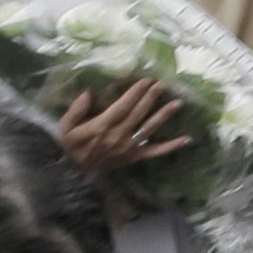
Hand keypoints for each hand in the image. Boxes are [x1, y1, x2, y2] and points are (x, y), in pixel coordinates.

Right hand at [52, 75, 188, 178]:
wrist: (75, 171)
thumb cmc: (71, 146)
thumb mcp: (66, 127)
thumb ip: (76, 109)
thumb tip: (88, 92)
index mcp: (102, 126)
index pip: (122, 106)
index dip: (135, 93)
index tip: (145, 80)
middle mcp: (118, 136)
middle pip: (138, 113)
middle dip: (151, 97)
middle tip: (162, 84)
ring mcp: (128, 147)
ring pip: (149, 129)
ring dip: (164, 115)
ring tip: (177, 103)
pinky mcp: (134, 157)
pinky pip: (155, 152)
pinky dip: (171, 146)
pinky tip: (186, 139)